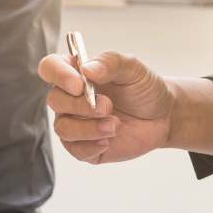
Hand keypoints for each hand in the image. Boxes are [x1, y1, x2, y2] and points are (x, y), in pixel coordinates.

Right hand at [39, 50, 175, 164]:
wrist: (162, 116)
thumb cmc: (144, 88)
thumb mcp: (133, 68)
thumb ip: (110, 62)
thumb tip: (87, 69)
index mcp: (75, 73)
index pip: (50, 68)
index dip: (58, 75)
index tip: (79, 85)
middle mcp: (70, 98)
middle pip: (54, 100)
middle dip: (80, 105)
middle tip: (108, 106)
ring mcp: (75, 123)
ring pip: (63, 129)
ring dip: (88, 129)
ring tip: (115, 125)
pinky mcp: (84, 146)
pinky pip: (75, 150)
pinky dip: (92, 146)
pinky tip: (109, 140)